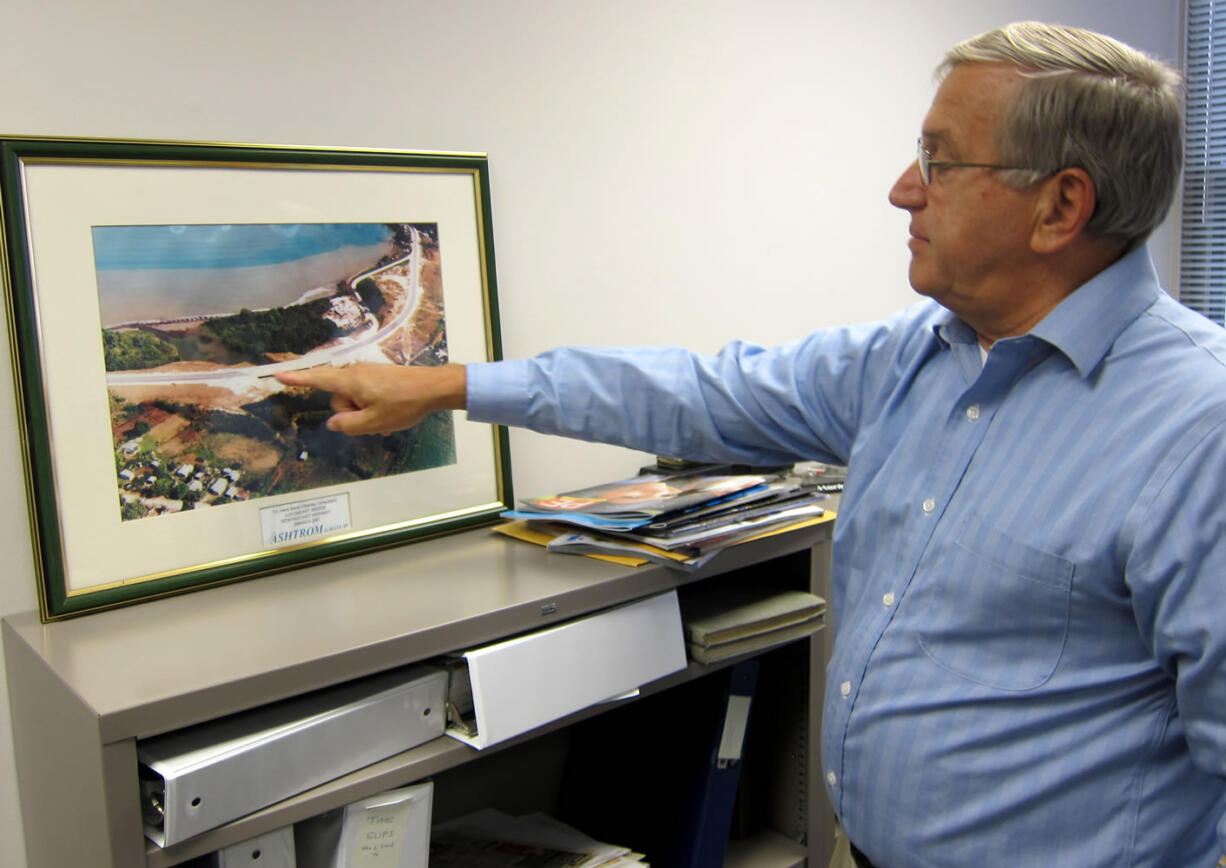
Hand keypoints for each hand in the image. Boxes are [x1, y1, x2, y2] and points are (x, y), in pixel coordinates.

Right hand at [275, 362, 466, 435]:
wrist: (433, 387)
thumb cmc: (403, 405)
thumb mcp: (373, 423)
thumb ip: (348, 425)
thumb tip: (334, 423)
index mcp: (350, 381)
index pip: (318, 380)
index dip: (297, 379)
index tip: (278, 374)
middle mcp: (356, 372)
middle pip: (339, 398)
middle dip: (351, 413)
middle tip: (374, 420)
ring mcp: (368, 373)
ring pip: (355, 399)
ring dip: (365, 412)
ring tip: (386, 419)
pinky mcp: (379, 375)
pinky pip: (366, 395)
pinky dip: (373, 407)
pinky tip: (390, 416)